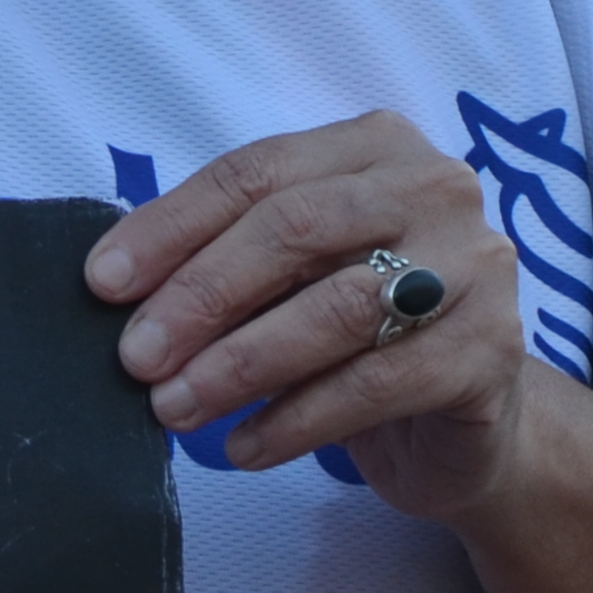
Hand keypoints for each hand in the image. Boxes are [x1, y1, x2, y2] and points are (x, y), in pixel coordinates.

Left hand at [86, 112, 533, 520]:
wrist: (469, 429)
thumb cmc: (362, 336)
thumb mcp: (292, 279)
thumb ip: (226, 260)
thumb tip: (116, 286)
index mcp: (376, 146)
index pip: (258, 173)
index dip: (172, 226)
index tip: (102, 284)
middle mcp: (435, 188)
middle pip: (296, 228)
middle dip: (201, 295)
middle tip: (135, 356)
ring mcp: (475, 267)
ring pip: (335, 308)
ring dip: (238, 363)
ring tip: (174, 407)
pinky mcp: (490, 352)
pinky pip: (373, 385)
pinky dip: (294, 420)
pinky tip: (242, 447)